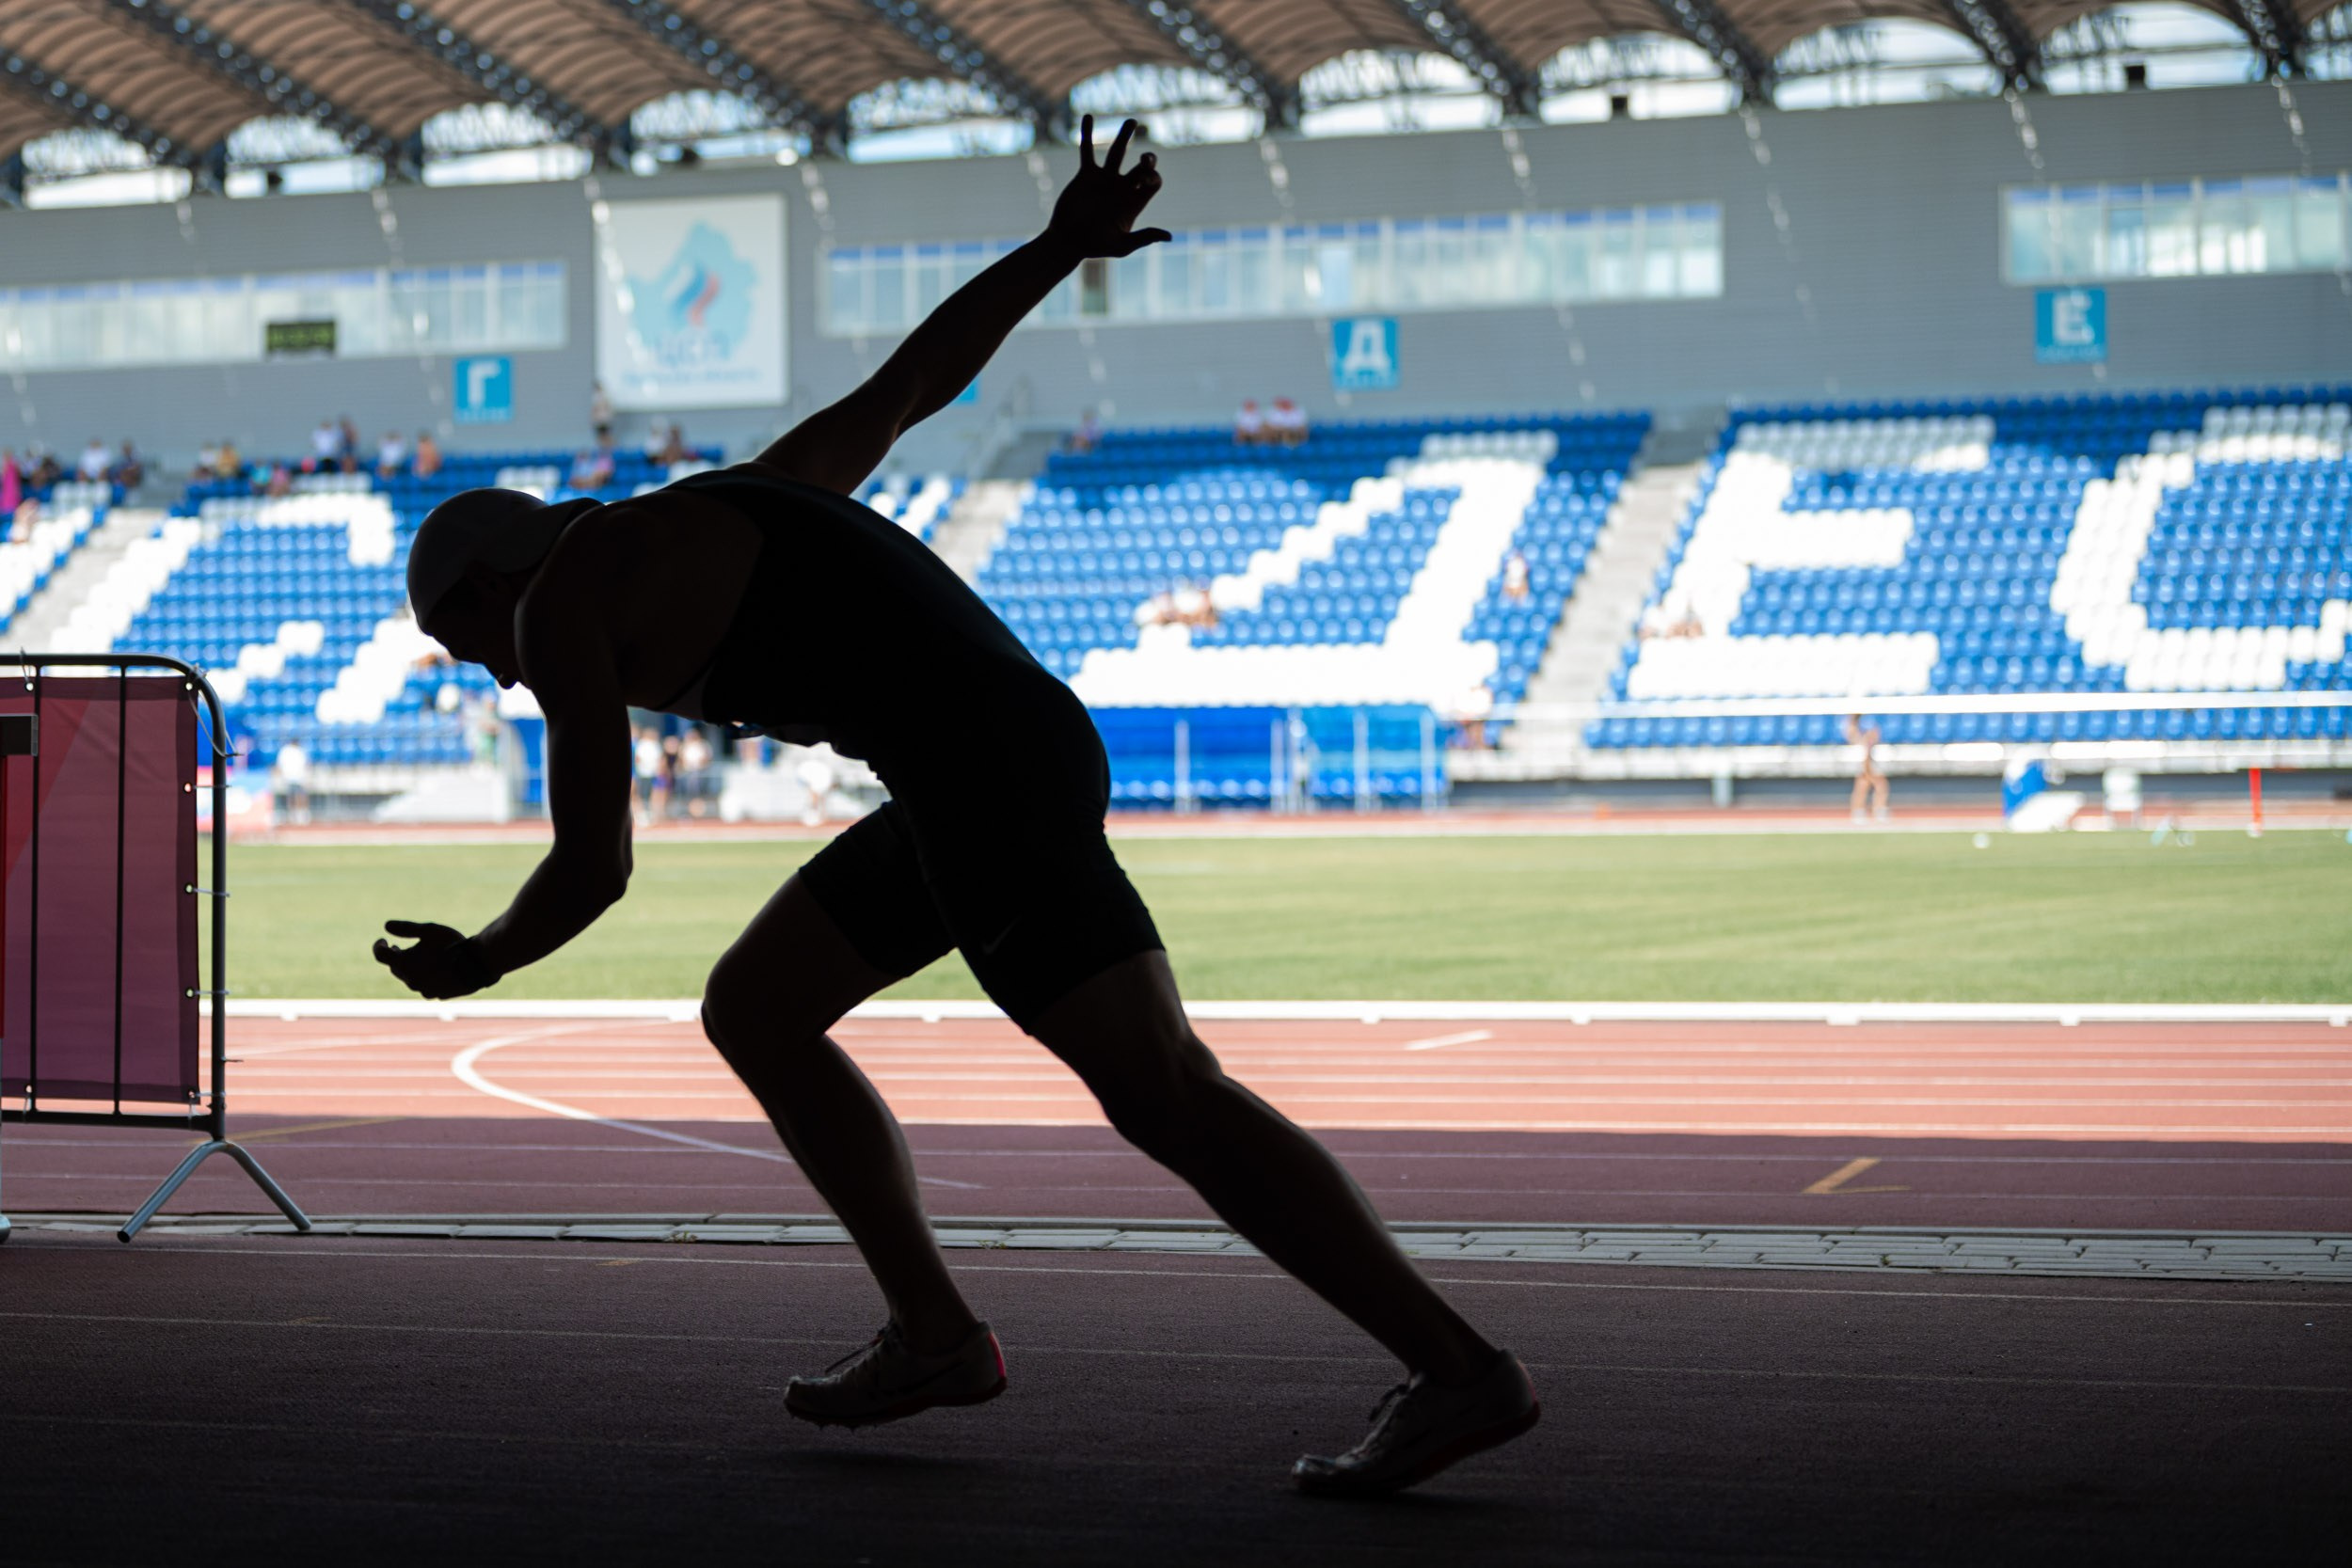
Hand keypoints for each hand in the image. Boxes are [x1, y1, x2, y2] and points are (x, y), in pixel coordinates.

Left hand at [372, 919, 493, 999]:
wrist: (477, 963)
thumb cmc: (452, 944)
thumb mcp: (429, 930)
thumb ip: (406, 928)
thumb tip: (386, 926)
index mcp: (403, 963)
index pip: (380, 955)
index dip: (378, 946)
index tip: (384, 939)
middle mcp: (410, 980)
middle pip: (395, 968)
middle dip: (397, 957)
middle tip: (400, 947)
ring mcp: (423, 990)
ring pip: (411, 978)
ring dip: (411, 968)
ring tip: (422, 957)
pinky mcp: (436, 995)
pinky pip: (426, 986)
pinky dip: (426, 977)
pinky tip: (436, 969)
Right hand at [1046, 116, 1170, 260]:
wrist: (1068, 241)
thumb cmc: (1095, 247)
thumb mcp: (1121, 246)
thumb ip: (1143, 238)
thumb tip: (1169, 236)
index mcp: (1134, 201)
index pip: (1152, 182)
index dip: (1153, 177)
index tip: (1145, 178)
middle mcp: (1122, 186)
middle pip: (1141, 166)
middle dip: (1147, 160)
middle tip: (1145, 159)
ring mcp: (1105, 178)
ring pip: (1118, 152)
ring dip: (1125, 136)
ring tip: (1133, 122)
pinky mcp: (1086, 174)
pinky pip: (1087, 150)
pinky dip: (1088, 134)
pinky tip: (1088, 117)